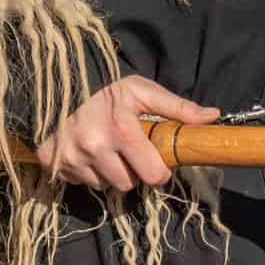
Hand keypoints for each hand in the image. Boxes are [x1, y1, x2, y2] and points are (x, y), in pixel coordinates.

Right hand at [40, 74, 219, 192]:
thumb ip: (179, 107)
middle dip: (131, 172)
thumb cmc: (108, 87)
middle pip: (126, 185)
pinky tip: (85, 151)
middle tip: (127, 151)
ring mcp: (70, 157)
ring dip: (107, 172)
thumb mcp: (145, 91)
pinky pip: (77, 181)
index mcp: (122, 130)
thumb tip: (213, 117)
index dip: (158, 170)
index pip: (153, 175)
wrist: (61, 78)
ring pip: (102, 185)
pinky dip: (84, 171)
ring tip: (105, 148)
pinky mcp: (51, 161)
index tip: (154, 160)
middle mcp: (94, 147)